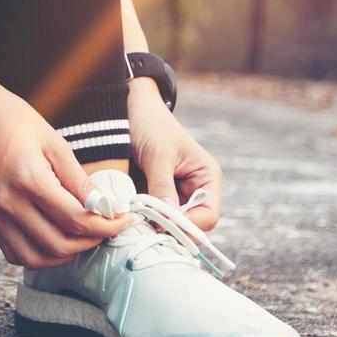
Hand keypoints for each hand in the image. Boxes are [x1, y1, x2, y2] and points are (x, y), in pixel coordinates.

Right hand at [0, 85, 134, 267]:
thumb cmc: (16, 122)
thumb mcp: (55, 144)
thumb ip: (80, 180)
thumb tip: (108, 207)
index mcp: (30, 180)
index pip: (77, 219)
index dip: (107, 225)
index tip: (124, 219)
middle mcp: (9, 203)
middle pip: (60, 244)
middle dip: (92, 241)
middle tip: (107, 227)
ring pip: (37, 258)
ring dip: (66, 254)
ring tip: (82, 236)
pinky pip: (16, 254)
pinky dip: (40, 256)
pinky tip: (55, 238)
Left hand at [128, 78, 223, 230]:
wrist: (128, 107)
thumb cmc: (150, 124)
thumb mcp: (158, 154)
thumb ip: (162, 185)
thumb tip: (167, 218)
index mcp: (206, 178)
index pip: (208, 216)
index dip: (187, 226)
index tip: (160, 224)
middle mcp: (194, 190)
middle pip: (190, 227)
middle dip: (169, 229)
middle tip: (144, 227)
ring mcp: (174, 195)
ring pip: (169, 225)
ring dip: (154, 226)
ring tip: (134, 222)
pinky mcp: (154, 197)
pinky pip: (152, 217)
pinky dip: (142, 220)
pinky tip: (129, 218)